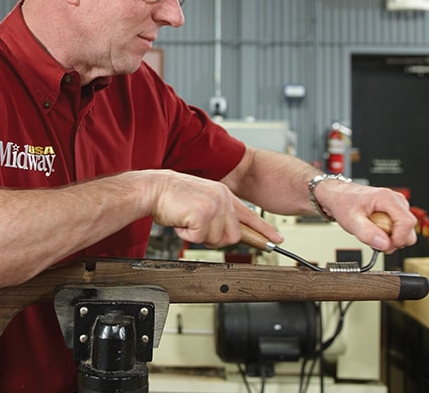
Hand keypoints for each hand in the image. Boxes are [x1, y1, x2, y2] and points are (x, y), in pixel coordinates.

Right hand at [145, 170, 280, 248]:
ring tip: (186, 221)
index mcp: (223, 194)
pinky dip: (186, 235)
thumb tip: (227, 233)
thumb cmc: (171, 197)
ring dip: (198, 236)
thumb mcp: (201, 201)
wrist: (152, 188)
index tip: (277, 239)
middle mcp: (222, 198)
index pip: (250, 215)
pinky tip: (180, 222)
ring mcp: (214, 205)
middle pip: (233, 236)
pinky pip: (199, 239)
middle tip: (197, 229)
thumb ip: (217, 214)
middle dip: (214, 238)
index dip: (264, 230)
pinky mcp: (203, 214)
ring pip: (217, 239)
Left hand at [314, 180, 417, 252]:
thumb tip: (384, 245)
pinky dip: (389, 235)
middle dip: (395, 241)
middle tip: (375, 240)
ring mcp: (397, 206)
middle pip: (410, 229)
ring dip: (391, 238)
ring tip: (372, 232)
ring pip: (406, 231)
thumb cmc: (344, 203)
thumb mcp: (351, 220)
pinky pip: (400, 230)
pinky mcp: (395, 213)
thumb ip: (367, 233)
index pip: (407, 222)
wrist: (338, 197)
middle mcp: (396, 200)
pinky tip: (375, 230)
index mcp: (387, 198)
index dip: (399, 238)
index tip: (386, 245)